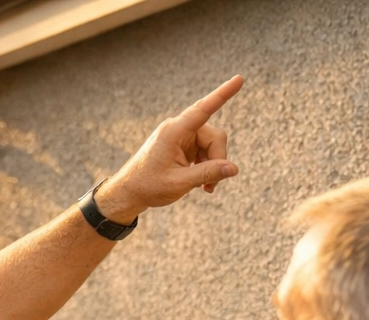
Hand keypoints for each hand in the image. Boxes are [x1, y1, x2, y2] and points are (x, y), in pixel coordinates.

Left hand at [94, 75, 243, 222]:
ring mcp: (182, 136)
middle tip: (211, 186)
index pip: (203, 109)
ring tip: (205, 188)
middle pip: (215, 136)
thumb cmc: (149, 186)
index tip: (239, 79)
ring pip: (212, 144)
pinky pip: (205, 150)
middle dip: (217, 159)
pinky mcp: (183, 145)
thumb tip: (234, 169)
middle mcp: (179, 128)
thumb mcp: (179, 183)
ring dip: (212, 165)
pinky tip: (201, 183)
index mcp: (174, 131)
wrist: (129, 192)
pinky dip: (206, 166)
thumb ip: (207, 174)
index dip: (223, 94)